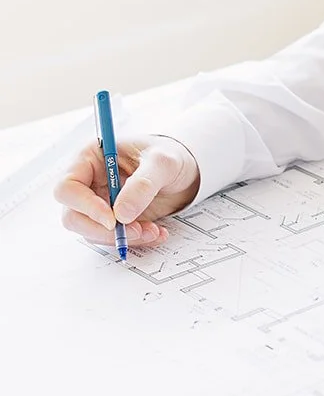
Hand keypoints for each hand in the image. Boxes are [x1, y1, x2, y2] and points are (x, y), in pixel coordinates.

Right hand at [54, 137, 200, 250]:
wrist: (184, 170)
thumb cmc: (168, 155)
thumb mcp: (163, 162)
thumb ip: (143, 184)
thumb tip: (121, 214)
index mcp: (90, 158)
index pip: (68, 188)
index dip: (85, 206)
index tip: (113, 220)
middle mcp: (89, 182)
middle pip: (73, 216)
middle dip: (103, 230)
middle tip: (135, 231)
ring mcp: (98, 203)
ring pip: (92, 232)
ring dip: (122, 238)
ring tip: (153, 230)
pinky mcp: (112, 220)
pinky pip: (112, 238)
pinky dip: (133, 240)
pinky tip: (156, 232)